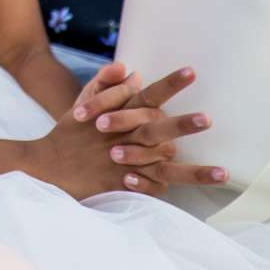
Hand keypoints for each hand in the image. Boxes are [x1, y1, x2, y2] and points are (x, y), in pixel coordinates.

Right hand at [28, 64, 221, 199]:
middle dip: (182, 124)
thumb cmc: (69, 134)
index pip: (148, 95)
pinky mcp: (121, 184)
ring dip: (195, 172)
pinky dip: (166, 192)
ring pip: (164, 166)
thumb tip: (130, 70)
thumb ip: (106, 84)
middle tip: (208, 119)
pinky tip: (188, 199)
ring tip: (223, 173)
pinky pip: (151, 189)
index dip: (170, 83)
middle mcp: (124, 137)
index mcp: (118, 114)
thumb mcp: (83, 103)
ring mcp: (123, 162)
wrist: (46, 165)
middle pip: (157, 129)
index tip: (192, 71)